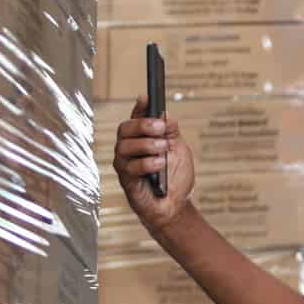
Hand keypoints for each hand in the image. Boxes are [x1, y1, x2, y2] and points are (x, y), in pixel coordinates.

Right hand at [112, 96, 195, 234]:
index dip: (139, 107)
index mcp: (141, 138)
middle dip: (143, 125)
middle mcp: (129, 149)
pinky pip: (130, 167)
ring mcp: (125, 164)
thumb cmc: (174, 177)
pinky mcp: (127, 181)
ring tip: (163, 149)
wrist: (176, 205)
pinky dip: (147, 163)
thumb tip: (165, 114)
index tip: (146, 97)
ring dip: (147, 145)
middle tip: (161, 128)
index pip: (136, 117)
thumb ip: (171, 132)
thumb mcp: (178, 149)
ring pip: (124, 146)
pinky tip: (159, 165)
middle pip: (125, 129)